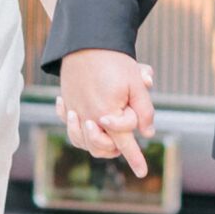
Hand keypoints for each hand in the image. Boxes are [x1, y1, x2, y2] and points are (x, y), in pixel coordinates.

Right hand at [57, 52, 155, 178]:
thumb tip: (147, 133)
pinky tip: (80, 117)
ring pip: (82, 140)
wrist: (86, 41)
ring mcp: (75, 110)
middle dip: (114, 149)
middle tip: (124, 142)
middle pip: (101, 147)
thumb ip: (144, 110)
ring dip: (93, 141)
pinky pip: (69, 123)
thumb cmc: (115, 61)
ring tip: (103, 132)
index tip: (142, 172)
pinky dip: (74, 125)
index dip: (136, 158)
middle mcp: (89, 117)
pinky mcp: (67, 101)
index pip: (125, 143)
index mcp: (108, 114)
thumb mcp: (136, 83)